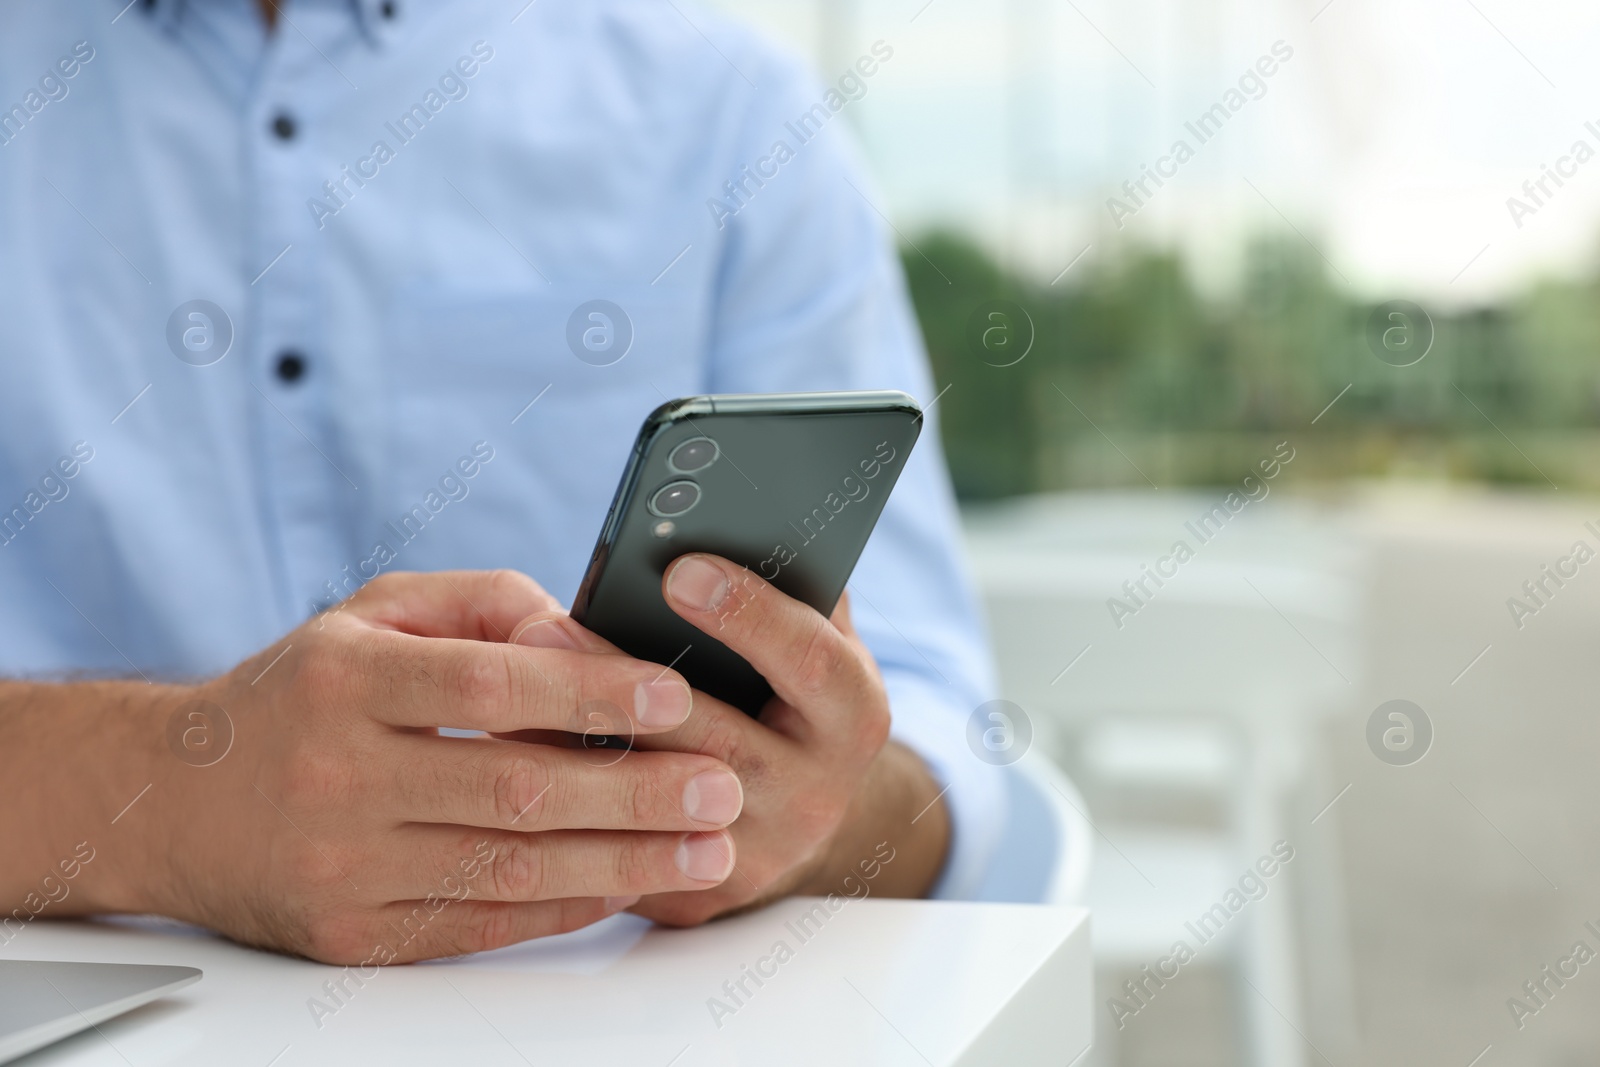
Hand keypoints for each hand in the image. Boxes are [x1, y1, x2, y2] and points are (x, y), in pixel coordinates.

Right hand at [121, 571, 744, 962]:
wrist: (175, 799)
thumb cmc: (304, 691)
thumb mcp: (377, 614)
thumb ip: (488, 607)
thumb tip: (588, 640)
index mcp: (345, 678)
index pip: (488, 684)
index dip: (590, 689)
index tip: (674, 693)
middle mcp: (337, 775)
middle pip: (514, 788)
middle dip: (635, 792)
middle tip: (722, 789)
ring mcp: (341, 865)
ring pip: (507, 870)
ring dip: (622, 863)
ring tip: (707, 852)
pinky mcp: (350, 934)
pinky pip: (478, 924)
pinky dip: (562, 907)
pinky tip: (628, 886)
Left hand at [509, 555, 951, 924]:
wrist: (795, 815)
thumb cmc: (789, 693)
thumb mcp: (813, 635)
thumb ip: (793, 583)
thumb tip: (743, 514)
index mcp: (852, 714)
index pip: (811, 661)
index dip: (749, 615)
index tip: (679, 569)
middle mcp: (815, 794)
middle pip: (715, 743)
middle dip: (622, 683)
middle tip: (542, 627)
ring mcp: (753, 855)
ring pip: (651, 803)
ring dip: (572, 744)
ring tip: (501, 687)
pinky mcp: (690, 896)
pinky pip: (615, 848)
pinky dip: (558, 800)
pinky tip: (502, 751)